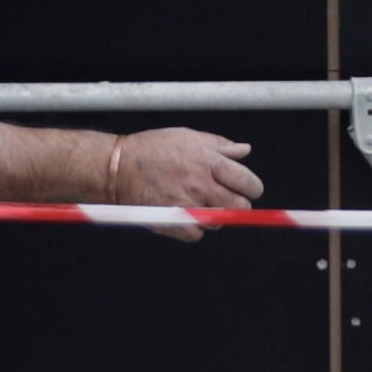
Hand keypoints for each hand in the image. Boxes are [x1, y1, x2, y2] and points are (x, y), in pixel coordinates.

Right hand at [102, 125, 263, 235]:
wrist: (118, 168)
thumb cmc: (151, 148)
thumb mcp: (187, 136)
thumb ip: (219, 145)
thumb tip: (244, 150)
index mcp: (207, 162)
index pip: (246, 181)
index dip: (253, 188)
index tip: (251, 189)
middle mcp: (200, 185)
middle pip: (238, 206)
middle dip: (239, 204)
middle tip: (230, 200)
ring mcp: (187, 206)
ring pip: (219, 222)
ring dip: (216, 216)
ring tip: (201, 203)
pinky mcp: (172, 223)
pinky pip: (196, 234)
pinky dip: (194, 228)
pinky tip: (186, 214)